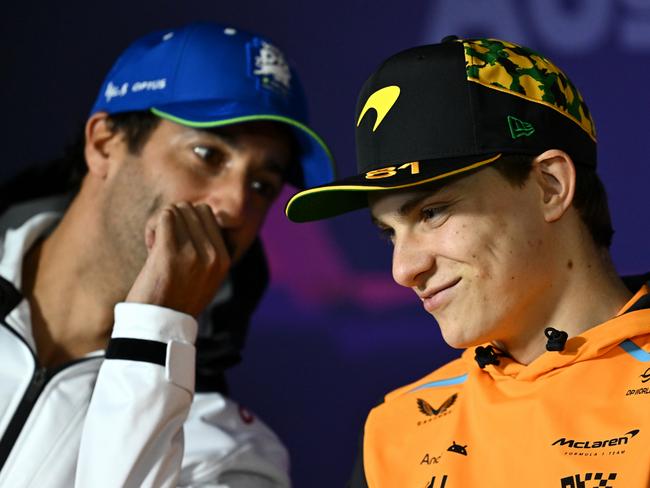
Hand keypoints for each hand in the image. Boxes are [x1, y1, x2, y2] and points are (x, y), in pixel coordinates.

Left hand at [126, 202, 230, 316]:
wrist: (158, 326)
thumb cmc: (175, 300)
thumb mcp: (204, 277)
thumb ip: (206, 250)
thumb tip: (199, 214)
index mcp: (224, 259)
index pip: (207, 213)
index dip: (187, 222)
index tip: (178, 243)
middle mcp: (213, 254)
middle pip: (190, 208)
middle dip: (174, 220)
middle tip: (164, 244)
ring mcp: (193, 253)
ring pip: (176, 210)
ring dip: (161, 224)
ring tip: (157, 248)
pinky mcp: (170, 253)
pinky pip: (163, 217)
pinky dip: (152, 227)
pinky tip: (150, 246)